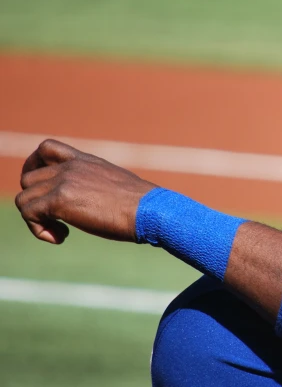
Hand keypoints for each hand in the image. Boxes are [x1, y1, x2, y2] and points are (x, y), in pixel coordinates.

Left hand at [15, 139, 156, 243]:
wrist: (151, 211)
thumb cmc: (145, 206)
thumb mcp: (120, 187)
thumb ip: (100, 187)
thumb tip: (101, 203)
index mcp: (86, 161)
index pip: (46, 148)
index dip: (35, 166)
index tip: (45, 188)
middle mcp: (72, 167)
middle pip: (29, 178)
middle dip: (35, 201)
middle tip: (56, 219)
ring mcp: (64, 181)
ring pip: (24, 197)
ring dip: (36, 218)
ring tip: (59, 231)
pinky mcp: (60, 200)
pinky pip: (28, 213)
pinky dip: (38, 229)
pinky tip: (60, 237)